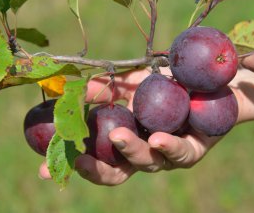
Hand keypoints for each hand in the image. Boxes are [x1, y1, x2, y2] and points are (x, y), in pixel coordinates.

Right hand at [39, 68, 221, 184]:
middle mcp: (143, 151)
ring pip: (146, 163)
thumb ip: (106, 88)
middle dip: (94, 171)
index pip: (94, 157)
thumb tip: (74, 90)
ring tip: (119, 136)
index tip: (45, 167)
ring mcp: (166, 155)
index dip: (71, 163)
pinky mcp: (192, 151)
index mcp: (124, 138)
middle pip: (115, 174)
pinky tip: (157, 138)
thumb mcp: (133, 81)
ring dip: (130, 150)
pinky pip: (179, 154)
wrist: (208, 80)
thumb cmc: (168, 82)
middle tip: (77, 161)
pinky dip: (167, 146)